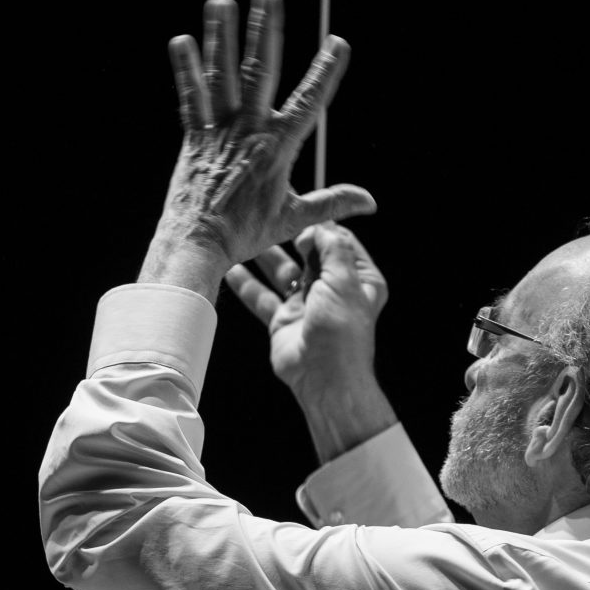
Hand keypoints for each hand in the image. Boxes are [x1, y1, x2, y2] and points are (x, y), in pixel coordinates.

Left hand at [156, 0, 373, 266]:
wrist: (197, 244)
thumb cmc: (245, 233)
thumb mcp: (294, 217)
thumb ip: (332, 202)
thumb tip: (370, 201)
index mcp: (278, 146)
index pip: (310, 100)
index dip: (326, 71)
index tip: (338, 42)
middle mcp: (249, 130)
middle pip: (260, 70)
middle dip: (265, 30)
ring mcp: (218, 131)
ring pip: (222, 75)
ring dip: (222, 36)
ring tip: (221, 2)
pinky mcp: (193, 138)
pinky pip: (189, 97)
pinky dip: (185, 69)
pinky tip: (181, 40)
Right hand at [224, 221, 387, 391]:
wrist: (324, 377)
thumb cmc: (342, 332)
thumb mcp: (344, 280)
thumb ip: (332, 249)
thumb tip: (320, 226)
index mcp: (358, 279)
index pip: (339, 243)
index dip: (320, 227)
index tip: (302, 212)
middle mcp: (332, 289)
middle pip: (309, 254)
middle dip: (291, 237)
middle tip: (270, 218)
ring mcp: (306, 304)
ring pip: (283, 273)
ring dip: (266, 257)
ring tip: (246, 236)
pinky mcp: (283, 319)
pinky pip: (262, 296)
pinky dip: (246, 283)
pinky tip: (231, 268)